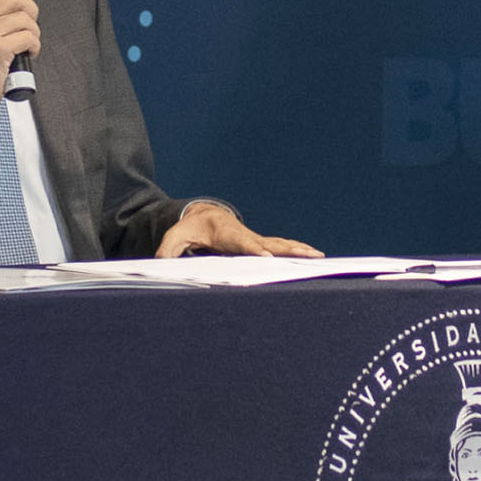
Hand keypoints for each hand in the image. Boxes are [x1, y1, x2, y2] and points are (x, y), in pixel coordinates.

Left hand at [160, 199, 315, 258]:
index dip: (255, 250)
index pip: (242, 244)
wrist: (205, 216)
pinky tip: (314, 257)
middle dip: (288, 249)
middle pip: (269, 243)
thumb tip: (161, 264)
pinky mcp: (261, 243)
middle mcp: (245, 235)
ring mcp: (255, 239)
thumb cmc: (190, 228)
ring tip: (319, 256)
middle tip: (307, 255)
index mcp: (226, 234)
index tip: (268, 257)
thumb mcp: (176, 236)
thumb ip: (168, 250)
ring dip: (299, 250)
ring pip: (280, 243)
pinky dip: (298, 250)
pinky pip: (282, 246)